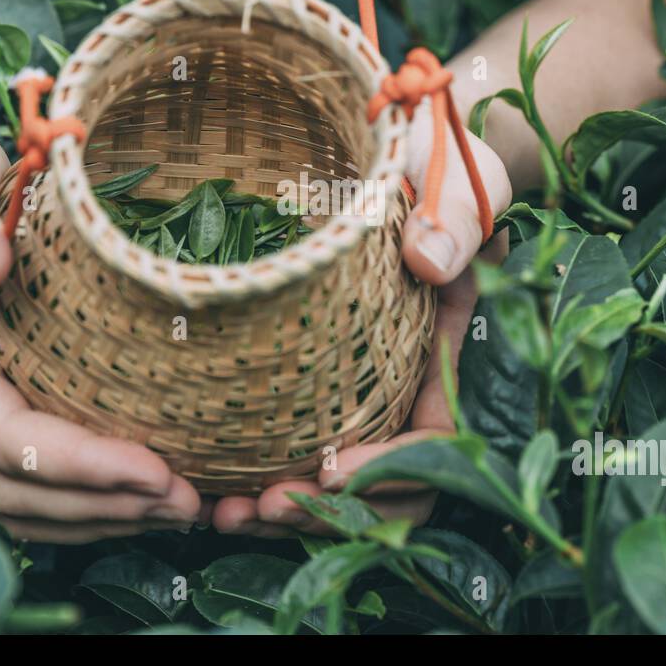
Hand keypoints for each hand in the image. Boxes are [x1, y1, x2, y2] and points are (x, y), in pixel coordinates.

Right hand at [0, 109, 204, 541]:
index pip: (2, 437)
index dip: (80, 465)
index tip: (157, 469)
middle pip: (12, 486)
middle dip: (101, 505)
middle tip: (187, 501)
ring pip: (19, 499)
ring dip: (98, 515)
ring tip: (181, 508)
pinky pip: (26, 479)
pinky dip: (84, 499)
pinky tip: (142, 493)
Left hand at [212, 103, 511, 536]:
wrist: (400, 153)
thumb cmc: (438, 164)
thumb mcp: (455, 178)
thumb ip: (451, 215)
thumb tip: (428, 262)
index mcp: (456, 358)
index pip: (436, 444)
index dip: (389, 473)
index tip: (327, 472)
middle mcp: (415, 390)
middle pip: (386, 490)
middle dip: (328, 512)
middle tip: (258, 509)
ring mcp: (371, 394)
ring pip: (341, 486)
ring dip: (290, 510)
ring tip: (222, 513)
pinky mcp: (324, 386)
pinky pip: (301, 450)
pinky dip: (261, 474)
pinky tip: (210, 483)